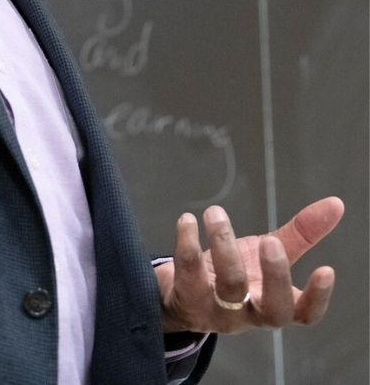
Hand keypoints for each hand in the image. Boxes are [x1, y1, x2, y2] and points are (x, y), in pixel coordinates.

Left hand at [154, 196, 343, 333]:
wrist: (182, 294)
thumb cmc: (234, 273)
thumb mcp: (267, 252)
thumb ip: (300, 233)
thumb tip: (335, 204)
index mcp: (275, 303)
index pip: (304, 314)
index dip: (317, 298)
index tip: (325, 269)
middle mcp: (251, 314)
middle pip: (272, 309)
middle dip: (275, 275)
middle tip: (270, 241)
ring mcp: (219, 311)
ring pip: (229, 286)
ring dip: (224, 244)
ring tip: (216, 212)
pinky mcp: (187, 299)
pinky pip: (189, 273)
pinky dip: (187, 244)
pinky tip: (188, 220)